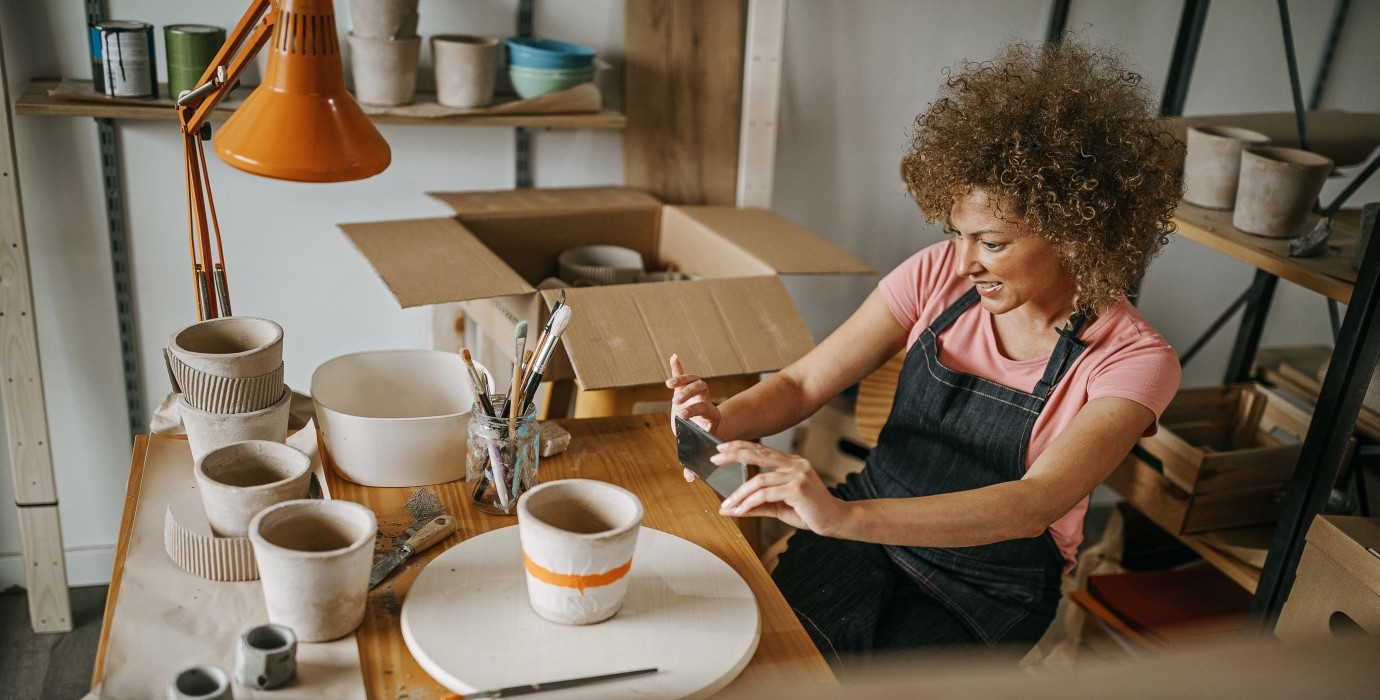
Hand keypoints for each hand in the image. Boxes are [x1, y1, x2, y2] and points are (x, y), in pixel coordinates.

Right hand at [667, 354, 721, 481]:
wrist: (711, 425)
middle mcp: (705, 401)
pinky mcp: (687, 389)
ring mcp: (697, 393)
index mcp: (709, 415)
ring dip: (682, 379)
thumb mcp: (700, 448)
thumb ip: (694, 463)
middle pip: (701, 390)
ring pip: (694, 380)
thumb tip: (689, 479)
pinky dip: (678, 368)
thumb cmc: (703, 438)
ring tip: (670, 384)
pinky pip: (685, 376)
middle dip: (688, 395)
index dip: (693, 411)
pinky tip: (674, 357)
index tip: (682, 416)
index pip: (703, 409)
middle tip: (676, 402)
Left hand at [713, 441, 846, 535]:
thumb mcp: (779, 506)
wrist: (836, 521)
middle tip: (715, 460)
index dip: (740, 447)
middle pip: (758, 453)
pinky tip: (740, 510)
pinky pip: (766, 494)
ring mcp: (797, 474)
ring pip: (759, 480)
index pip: (762, 449)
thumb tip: (730, 508)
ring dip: (739, 493)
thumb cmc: (809, 512)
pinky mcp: (797, 488)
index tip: (721, 449)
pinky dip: (750, 502)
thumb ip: (756, 504)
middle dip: (734, 454)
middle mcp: (795, 464)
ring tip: (727, 504)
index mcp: (791, 463)